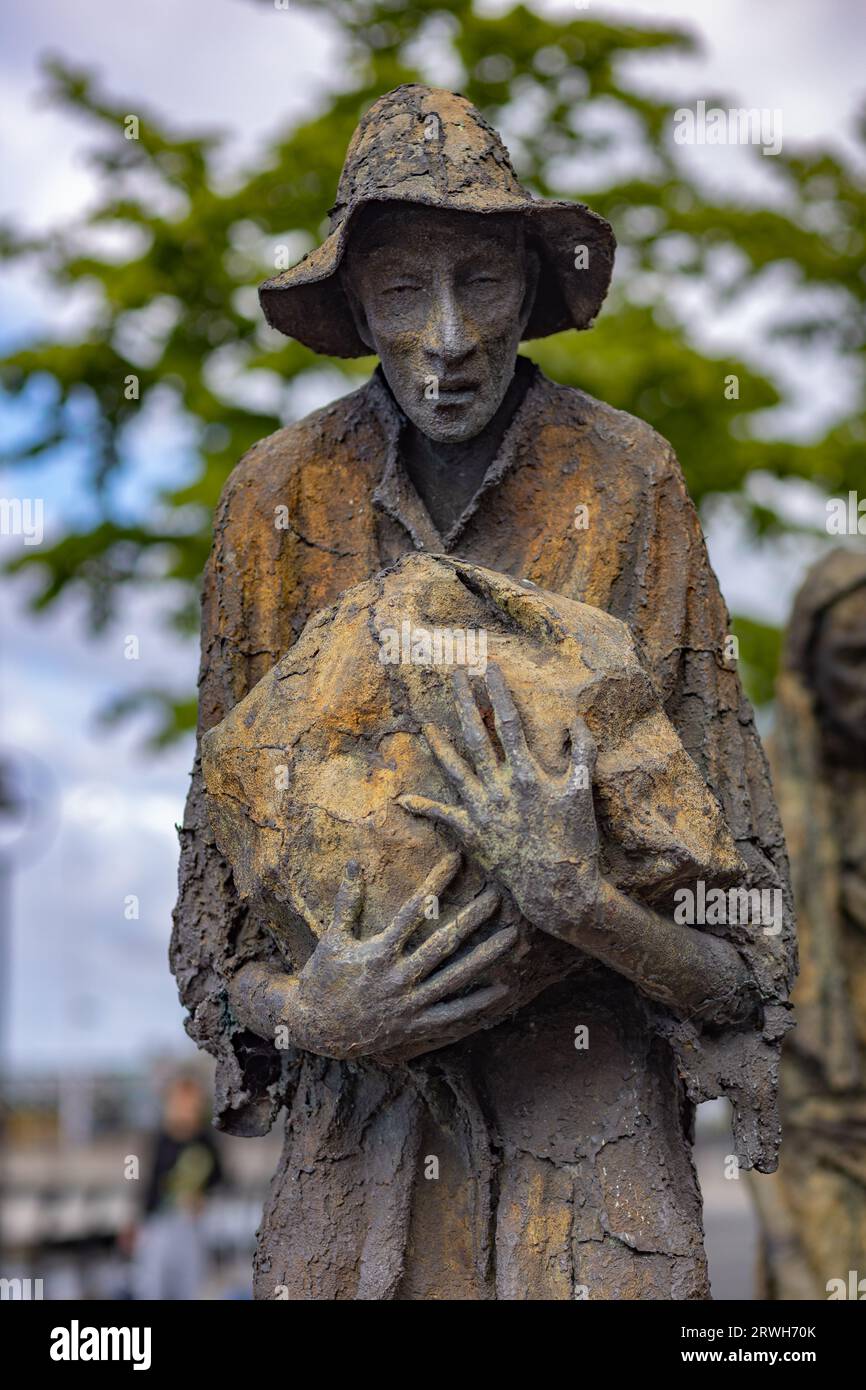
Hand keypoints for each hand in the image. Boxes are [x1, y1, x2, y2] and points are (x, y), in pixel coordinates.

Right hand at [292, 851, 515, 1059]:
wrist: (316, 1030)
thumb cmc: (322, 980)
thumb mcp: (332, 939)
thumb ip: (347, 902)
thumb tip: (354, 862)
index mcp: (379, 953)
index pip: (414, 910)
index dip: (436, 883)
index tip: (457, 860)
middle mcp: (398, 978)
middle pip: (444, 943)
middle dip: (473, 917)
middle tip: (498, 897)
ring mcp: (409, 1004)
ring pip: (455, 977)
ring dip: (485, 956)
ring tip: (511, 936)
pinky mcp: (415, 1025)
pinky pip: (452, 1015)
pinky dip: (477, 1003)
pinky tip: (502, 989)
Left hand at [398, 664, 600, 937]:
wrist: (558, 887)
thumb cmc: (575, 840)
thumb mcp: (584, 792)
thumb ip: (583, 753)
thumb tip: (575, 719)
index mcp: (526, 773)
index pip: (507, 722)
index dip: (497, 692)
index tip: (488, 667)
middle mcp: (498, 787)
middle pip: (475, 736)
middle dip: (463, 702)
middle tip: (451, 675)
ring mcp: (482, 810)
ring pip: (454, 769)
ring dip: (438, 744)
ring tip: (423, 723)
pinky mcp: (471, 834)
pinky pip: (443, 817)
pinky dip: (423, 807)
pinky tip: (403, 799)